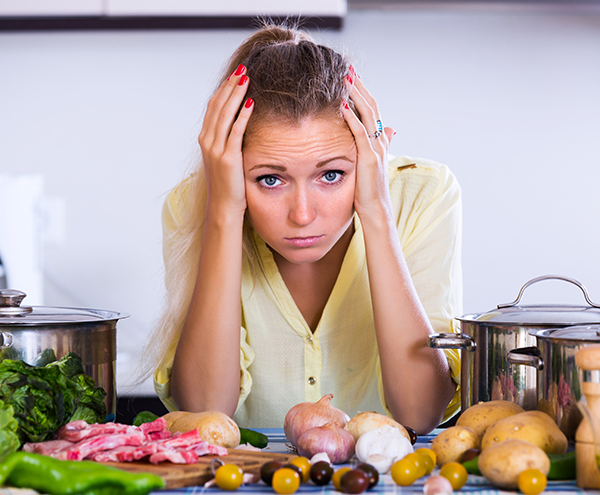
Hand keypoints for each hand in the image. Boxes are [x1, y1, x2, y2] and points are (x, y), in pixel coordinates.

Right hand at [198, 64, 253, 216]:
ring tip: (247, 78)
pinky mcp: (228, 158)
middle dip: (230, 86)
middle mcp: (208, 141)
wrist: (223, 208)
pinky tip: (251, 102)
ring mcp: (216, 149)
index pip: (214, 108)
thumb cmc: (228, 186)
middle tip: (243, 69)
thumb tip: (241, 126)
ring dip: (236, 94)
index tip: (235, 76)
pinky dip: (243, 115)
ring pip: (225, 114)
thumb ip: (229, 142)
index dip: (224, 90)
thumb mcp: (225, 159)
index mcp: (206, 140)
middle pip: (218, 106)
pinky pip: (235, 131)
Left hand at [340, 70, 395, 218]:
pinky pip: (360, 133)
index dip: (362, 92)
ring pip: (367, 114)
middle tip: (348, 68)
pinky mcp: (369, 158)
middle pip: (371, 105)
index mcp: (378, 140)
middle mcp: (380, 140)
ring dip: (356, 95)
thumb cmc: (368, 189)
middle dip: (359, 86)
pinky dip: (352, 117)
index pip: (371, 110)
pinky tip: (342, 105)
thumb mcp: (371, 163)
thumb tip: (390, 130)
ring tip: (345, 78)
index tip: (351, 76)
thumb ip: (378, 145)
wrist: (375, 209)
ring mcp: (376, 148)